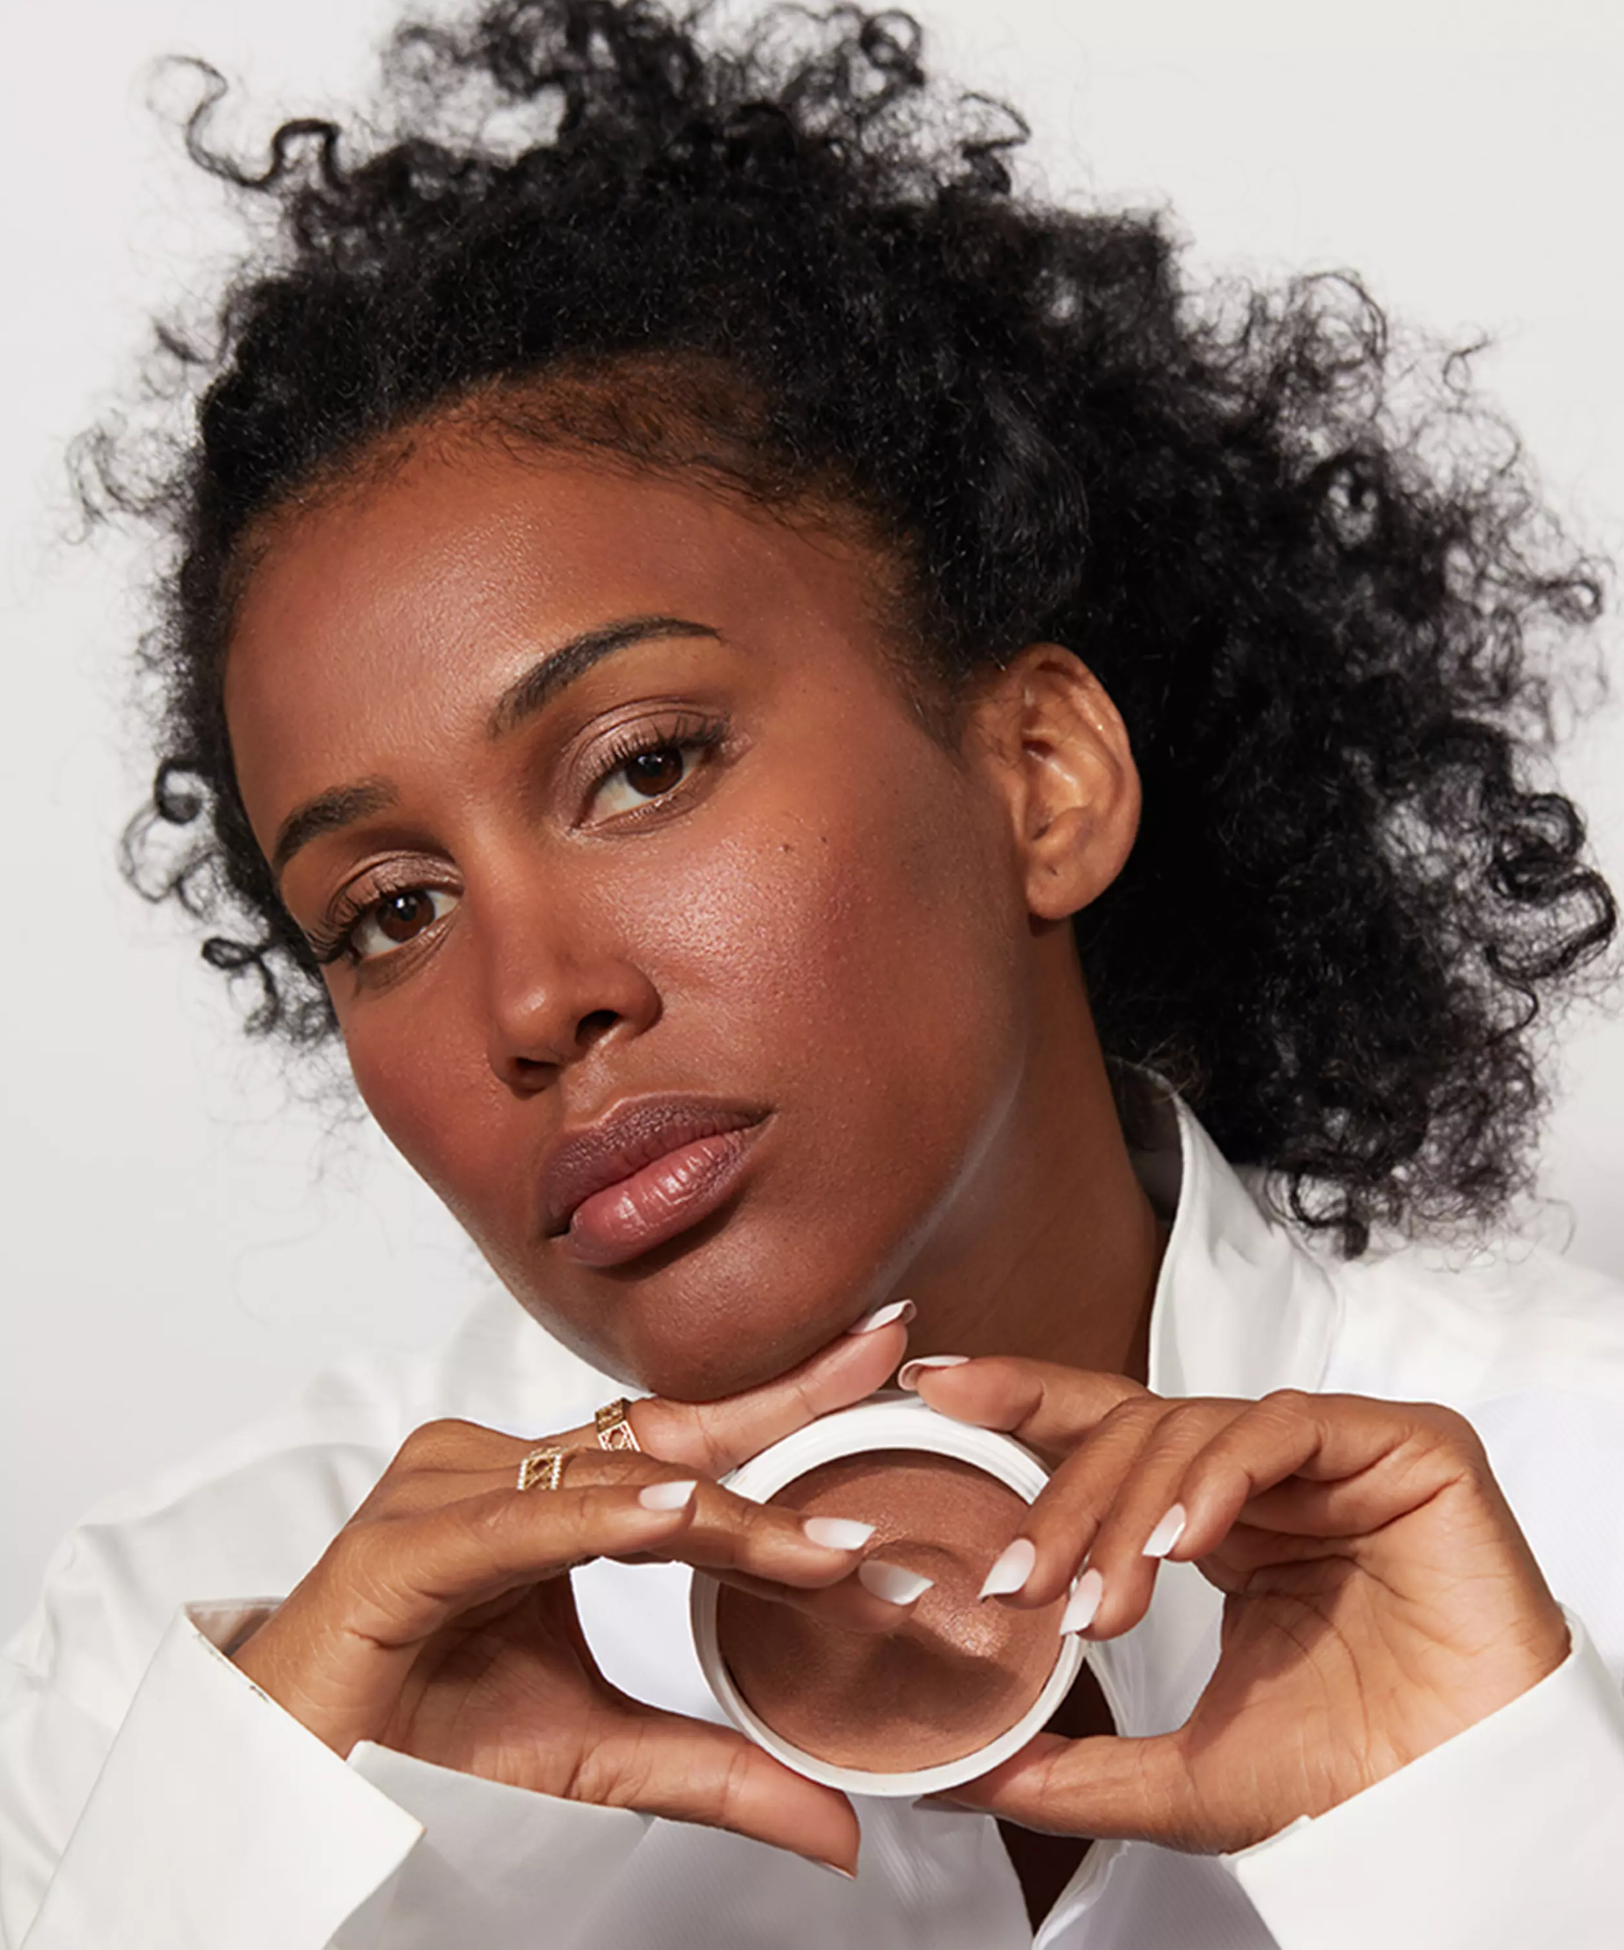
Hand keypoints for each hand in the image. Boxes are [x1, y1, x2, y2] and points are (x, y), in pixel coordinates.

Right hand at [232, 1304, 916, 1874]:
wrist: (294, 1795)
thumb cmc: (422, 1744)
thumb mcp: (598, 1757)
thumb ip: (717, 1771)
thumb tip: (839, 1825)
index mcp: (546, 1493)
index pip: (686, 1442)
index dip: (786, 1410)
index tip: (882, 1373)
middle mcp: (499, 1467)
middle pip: (665, 1436)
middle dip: (783, 1407)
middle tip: (882, 1367)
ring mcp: (447, 1492)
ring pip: (608, 1484)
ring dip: (722, 1515)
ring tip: (822, 1548)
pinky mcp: (401, 1547)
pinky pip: (518, 1524)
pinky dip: (600, 1521)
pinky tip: (678, 1518)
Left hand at [904, 1357, 1569, 1853]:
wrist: (1465, 1812)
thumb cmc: (1351, 1779)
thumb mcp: (1180, 1777)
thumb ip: (1071, 1767)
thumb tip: (958, 1776)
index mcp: (1219, 1523)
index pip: (1107, 1435)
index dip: (1022, 1401)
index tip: (935, 1386)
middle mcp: (1270, 1476)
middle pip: (1134, 1429)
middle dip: (1063, 1500)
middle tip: (1025, 1583)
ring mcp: (1335, 1451)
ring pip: (1194, 1428)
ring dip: (1129, 1510)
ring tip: (1108, 1603)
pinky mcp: (1403, 1444)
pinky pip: (1284, 1426)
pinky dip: (1220, 1475)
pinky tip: (1187, 1541)